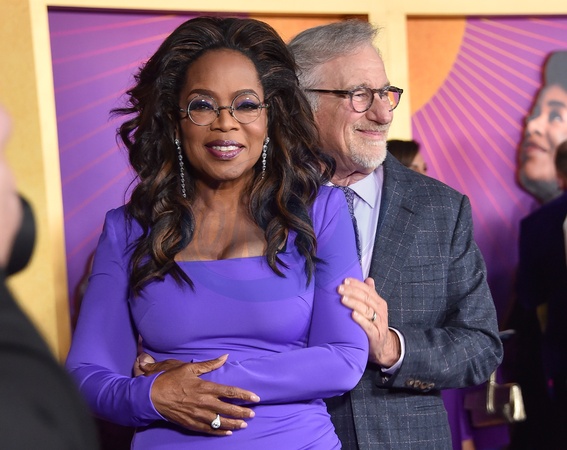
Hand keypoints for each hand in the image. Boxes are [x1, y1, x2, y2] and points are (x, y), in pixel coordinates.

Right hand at [136, 353, 259, 435]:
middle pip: (228, 409)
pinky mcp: (191, 423)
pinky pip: (208, 429)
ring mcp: (198, 415)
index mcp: (205, 387)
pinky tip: (227, 432)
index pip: (230, 392)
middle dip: (242, 412)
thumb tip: (225, 356)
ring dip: (234, 423)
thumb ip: (209, 364)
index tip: (255, 398)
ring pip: (220, 421)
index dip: (244, 395)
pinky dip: (219, 431)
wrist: (152, 396)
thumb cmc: (170, 379)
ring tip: (244, 424)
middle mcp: (204, 403)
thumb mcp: (190, 368)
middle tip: (253, 414)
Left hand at [338, 277, 399, 366]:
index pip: (368, 290)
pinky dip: (361, 320)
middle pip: (366, 298)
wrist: (383, 345)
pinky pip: (368, 326)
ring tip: (343, 299)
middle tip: (339, 288)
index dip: (356, 284)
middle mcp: (380, 311)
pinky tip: (353, 315)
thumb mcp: (374, 308)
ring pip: (367, 310)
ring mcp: (379, 323)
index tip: (345, 280)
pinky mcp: (376, 335)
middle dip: (352, 291)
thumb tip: (368, 279)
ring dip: (354, 303)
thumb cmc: (374, 324)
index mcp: (379, 302)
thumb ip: (370, 294)